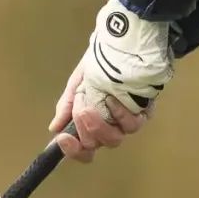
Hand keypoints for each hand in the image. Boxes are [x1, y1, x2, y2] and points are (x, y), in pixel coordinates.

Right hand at [50, 0, 173, 163]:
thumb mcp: (77, 83)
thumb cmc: (98, 65)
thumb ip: (67, 106)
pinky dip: (120, 114)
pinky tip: (114, 99)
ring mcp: (126, 123)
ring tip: (97, 101)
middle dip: (86, 129)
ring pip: (114, 139)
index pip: (82, 150)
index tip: (63, 138)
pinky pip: (132, 125)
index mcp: (90, 124)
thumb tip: (54, 128)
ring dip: (101, 123)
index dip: (72, 151)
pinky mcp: (144, 114)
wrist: (120, 46)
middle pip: (96, 146)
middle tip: (81, 110)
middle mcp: (108, 128)